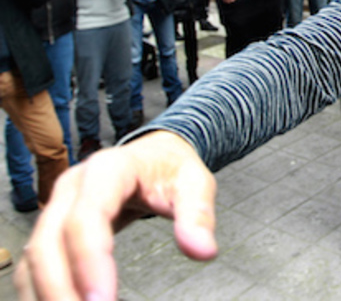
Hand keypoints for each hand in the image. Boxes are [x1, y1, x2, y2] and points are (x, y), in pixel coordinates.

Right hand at [16, 131, 216, 300]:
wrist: (154, 156)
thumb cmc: (172, 170)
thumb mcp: (195, 183)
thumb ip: (198, 215)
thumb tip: (203, 252)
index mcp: (108, 169)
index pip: (87, 217)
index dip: (90, 261)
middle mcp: (72, 187)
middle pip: (49, 242)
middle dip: (61, 289)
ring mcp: (56, 207)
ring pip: (34, 258)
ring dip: (48, 295)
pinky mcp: (52, 228)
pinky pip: (35, 266)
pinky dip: (45, 293)